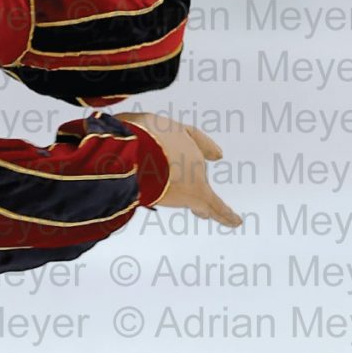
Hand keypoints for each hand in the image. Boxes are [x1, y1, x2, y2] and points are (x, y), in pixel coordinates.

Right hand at [123, 113, 242, 226]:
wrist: (137, 150)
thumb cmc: (128, 138)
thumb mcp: (126, 130)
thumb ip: (126, 138)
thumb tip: (114, 140)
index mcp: (172, 131)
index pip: (191, 138)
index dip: (203, 146)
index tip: (217, 155)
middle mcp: (187, 149)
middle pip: (192, 168)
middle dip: (188, 179)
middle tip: (188, 186)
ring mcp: (194, 170)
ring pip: (201, 190)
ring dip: (200, 203)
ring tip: (204, 214)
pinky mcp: (197, 192)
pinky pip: (216, 207)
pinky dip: (226, 216)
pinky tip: (237, 222)